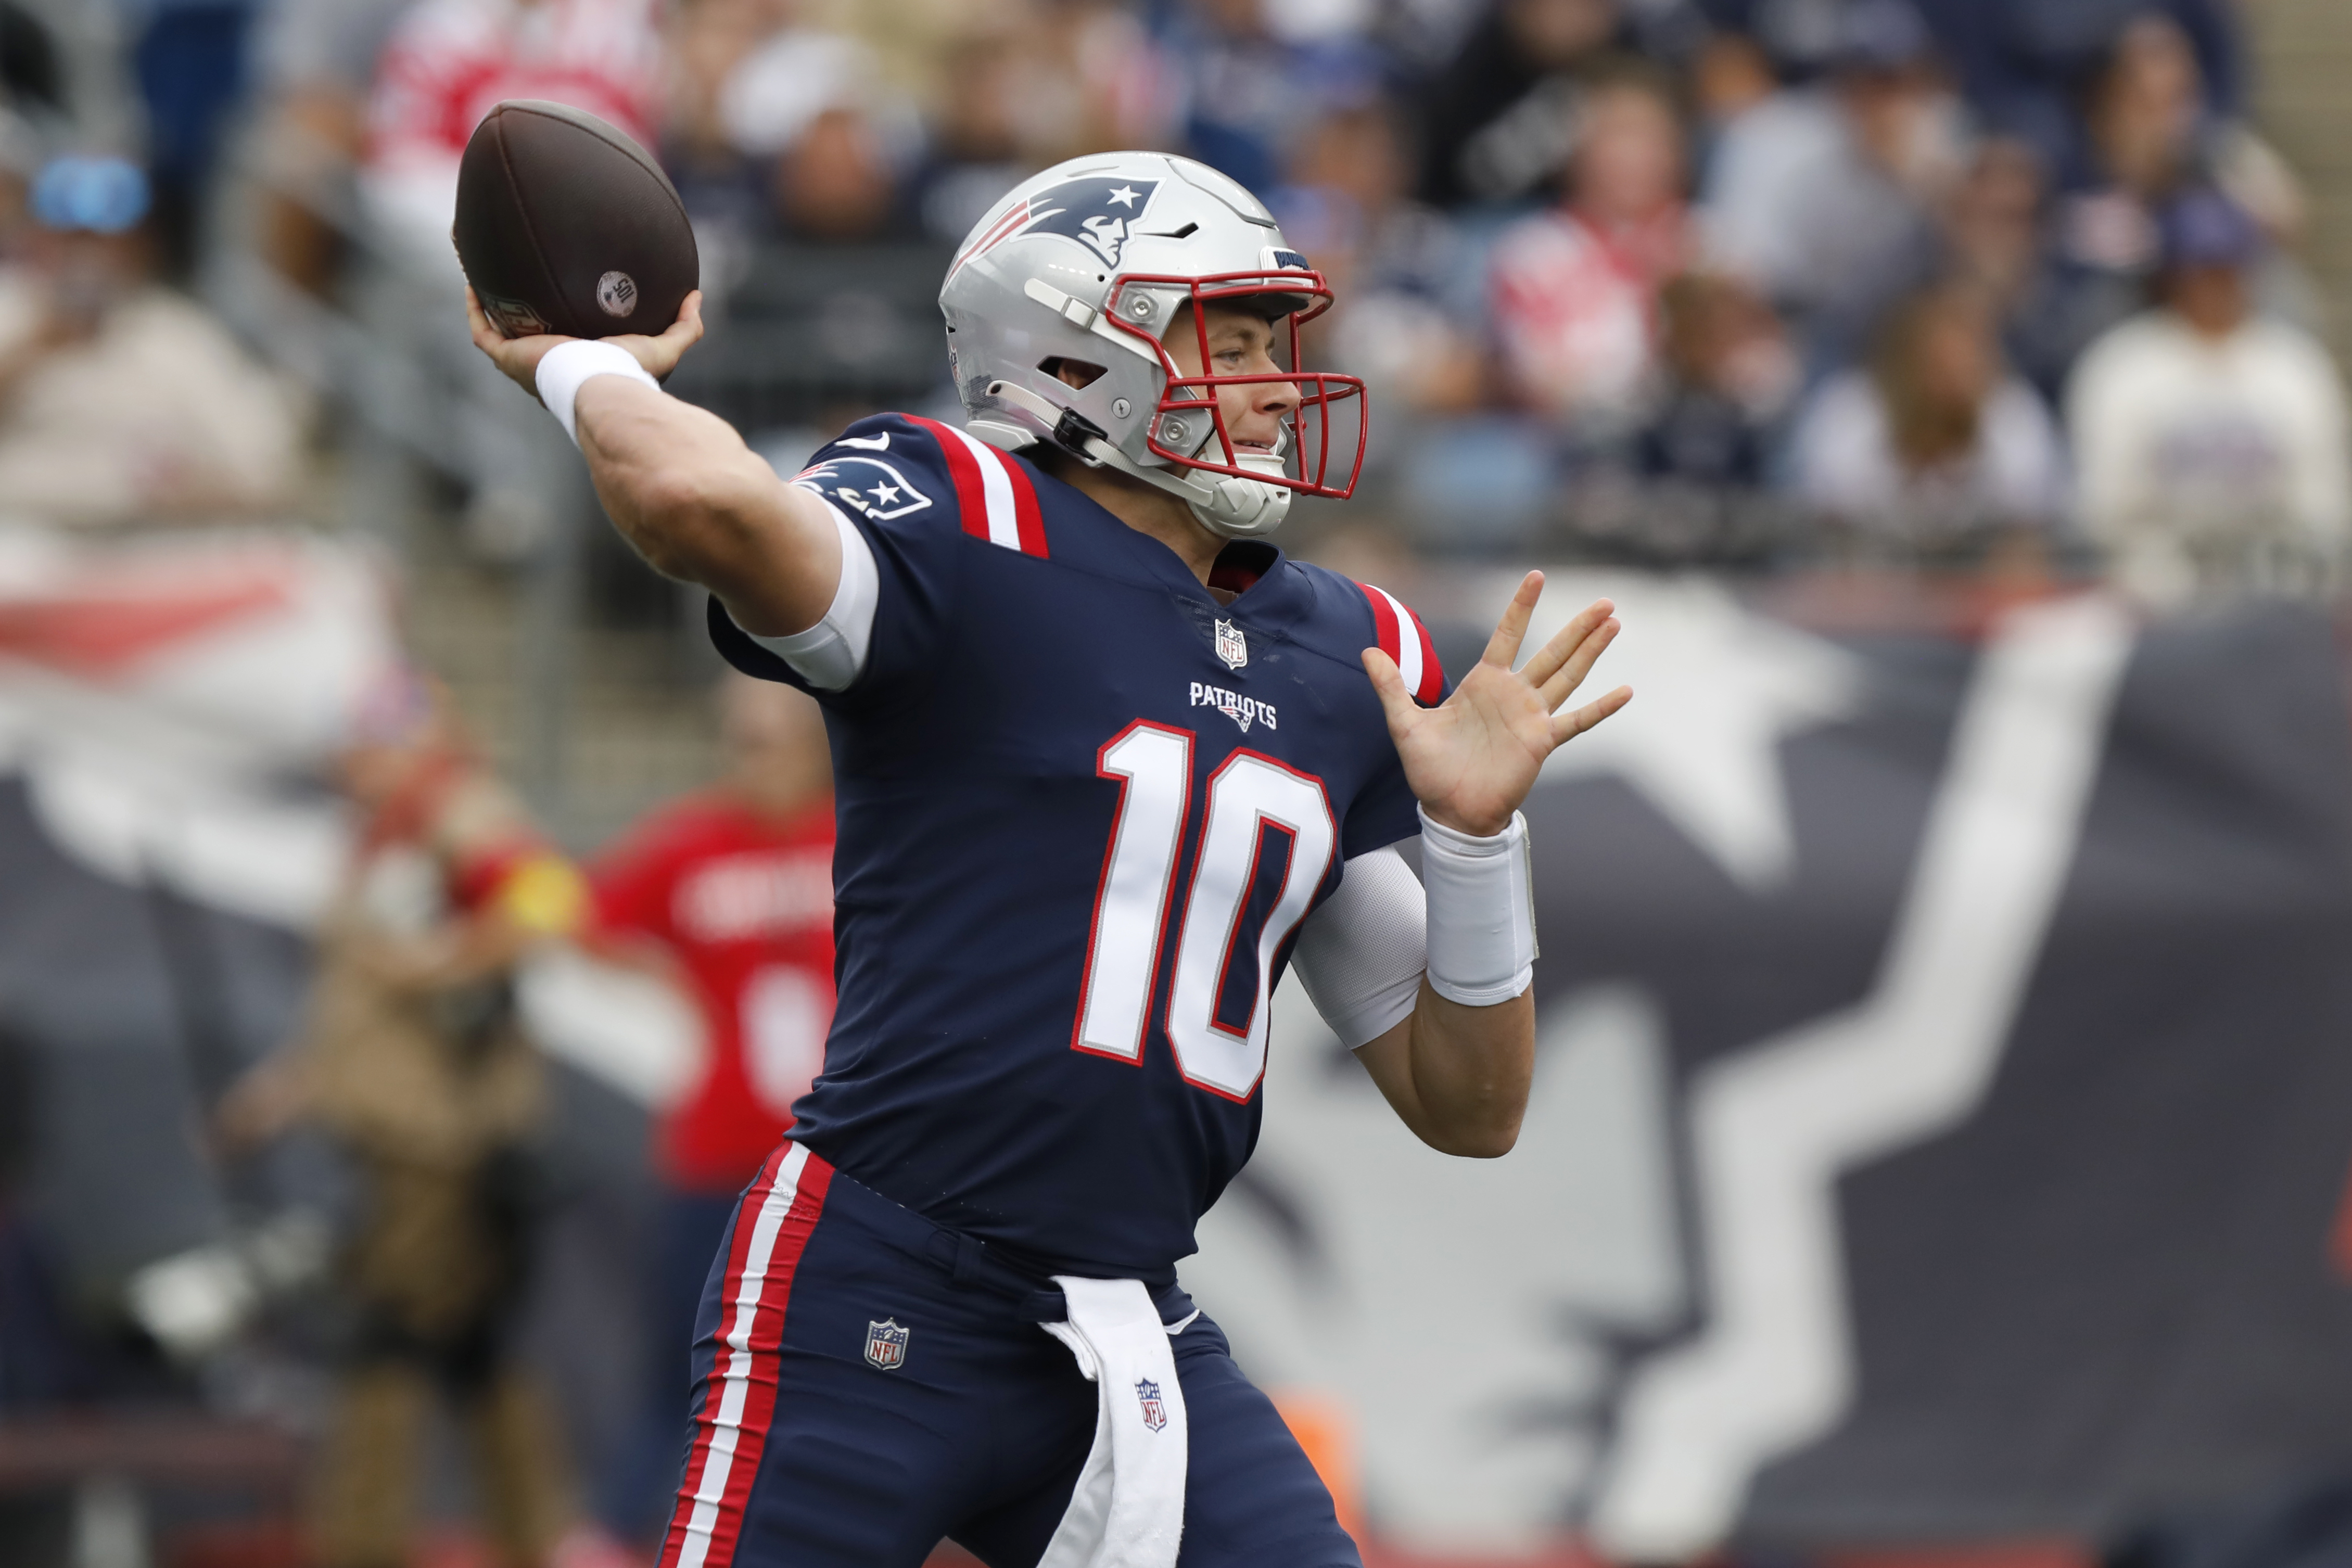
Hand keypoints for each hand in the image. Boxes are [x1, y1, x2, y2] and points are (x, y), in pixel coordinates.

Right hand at [465, 286, 705, 397]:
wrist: (603, 385)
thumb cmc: (631, 373)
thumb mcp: (664, 347)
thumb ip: (685, 326)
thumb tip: (696, 296)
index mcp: (576, 367)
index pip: (562, 349)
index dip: (556, 325)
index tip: (555, 298)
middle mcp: (544, 367)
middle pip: (523, 337)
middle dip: (515, 313)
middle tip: (512, 281)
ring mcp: (522, 362)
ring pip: (495, 330)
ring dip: (486, 304)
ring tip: (481, 272)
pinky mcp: (508, 357)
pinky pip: (482, 331)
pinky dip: (474, 308)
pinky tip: (472, 281)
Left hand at [1363, 573, 1629, 837]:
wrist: (1449, 810)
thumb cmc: (1430, 770)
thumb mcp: (1405, 724)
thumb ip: (1390, 687)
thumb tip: (1366, 652)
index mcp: (1484, 683)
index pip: (1507, 634)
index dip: (1521, 606)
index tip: (1537, 575)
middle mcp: (1513, 694)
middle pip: (1551, 651)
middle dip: (1578, 626)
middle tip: (1606, 601)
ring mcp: (1531, 717)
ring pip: (1568, 675)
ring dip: (1591, 651)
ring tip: (1614, 623)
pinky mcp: (1541, 742)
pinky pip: (1577, 722)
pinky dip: (1601, 708)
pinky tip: (1626, 691)